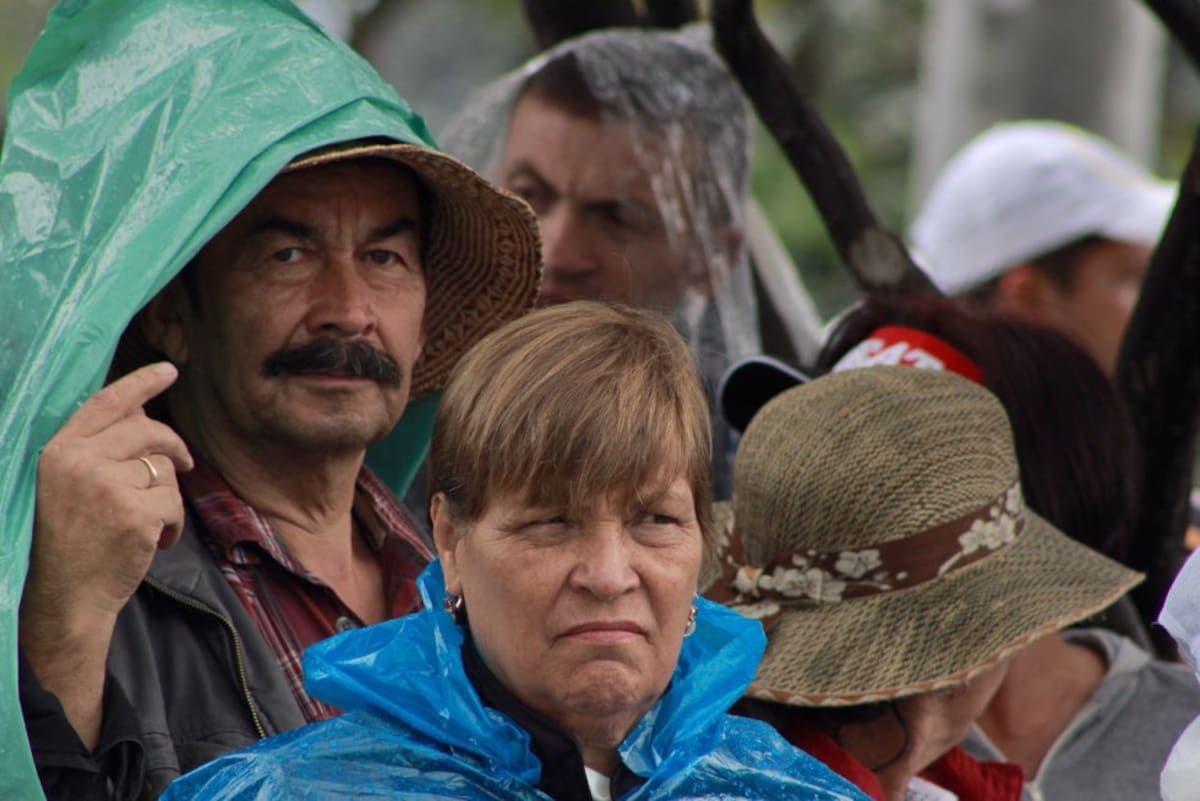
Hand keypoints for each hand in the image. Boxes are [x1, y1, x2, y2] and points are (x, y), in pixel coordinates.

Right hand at [26, 361, 193, 620]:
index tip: (168, 370)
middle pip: (148, 431)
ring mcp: (108, 486)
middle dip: (172, 446)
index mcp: (60, 450)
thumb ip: (98, 448)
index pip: (106, 403)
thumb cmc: (70, 541)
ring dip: (166, 497)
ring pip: (164, 470)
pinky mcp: (135, 513)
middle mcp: (81, 462)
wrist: (66, 597)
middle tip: (181, 464)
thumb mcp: (68, 485)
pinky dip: (172, 524)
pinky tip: (153, 542)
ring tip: (147, 522)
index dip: (140, 383)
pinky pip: (173, 501)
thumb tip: (141, 411)